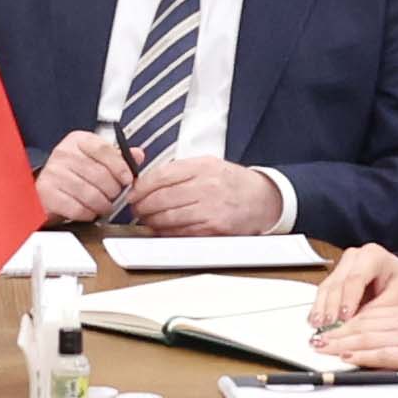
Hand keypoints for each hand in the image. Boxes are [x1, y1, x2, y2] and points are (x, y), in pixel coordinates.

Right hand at [34, 127, 138, 223]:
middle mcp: (63, 153)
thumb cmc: (72, 174)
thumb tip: (138, 155)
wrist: (46, 189)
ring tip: (103, 206)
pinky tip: (89, 211)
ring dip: (102, 205)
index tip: (127, 179)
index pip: (103, 149)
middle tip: (113, 196)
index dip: (120, 166)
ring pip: (90, 194)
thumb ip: (117, 157)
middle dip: (112, 190)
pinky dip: (88, 213)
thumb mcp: (94, 159)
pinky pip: (77, 208)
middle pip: (100, 174)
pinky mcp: (47, 193)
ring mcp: (54, 172)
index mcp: (78, 141)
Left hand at [125, 153, 289, 235]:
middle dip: (142, 206)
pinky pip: (182, 232)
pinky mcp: (214, 228)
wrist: (264, 199)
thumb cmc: (233, 183)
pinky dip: (168, 232)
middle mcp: (206, 186)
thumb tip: (147, 183)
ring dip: (152, 221)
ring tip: (147, 219)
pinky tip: (163, 229)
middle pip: (161, 198)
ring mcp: (210, 208)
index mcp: (202, 167)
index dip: (141, 187)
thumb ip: (180, 172)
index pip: (161, 176)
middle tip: (136, 209)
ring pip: (168, 218)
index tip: (133, 193)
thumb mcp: (208, 165)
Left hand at [312, 302, 397, 373]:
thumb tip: (380, 334)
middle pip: (360, 326)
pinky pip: (383, 354)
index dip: (344, 323)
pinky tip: (350, 358)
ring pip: (366, 338)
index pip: (366, 316)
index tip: (328, 330)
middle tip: (315, 340)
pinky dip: (364, 356)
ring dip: (342, 344)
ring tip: (323, 349)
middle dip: (336, 334)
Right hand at [313, 243, 397, 323]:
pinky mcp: (336, 277)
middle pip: (338, 282)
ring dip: (321, 308)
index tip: (345, 317)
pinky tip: (316, 321)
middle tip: (328, 326)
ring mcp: (343, 266)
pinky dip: (320, 308)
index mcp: (374, 256)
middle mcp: (355, 256)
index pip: (356, 278)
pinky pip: (324, 292)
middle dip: (331, 306)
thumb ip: (379, 309)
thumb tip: (357, 323)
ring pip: (327, 286)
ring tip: (318, 326)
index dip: (349, 299)